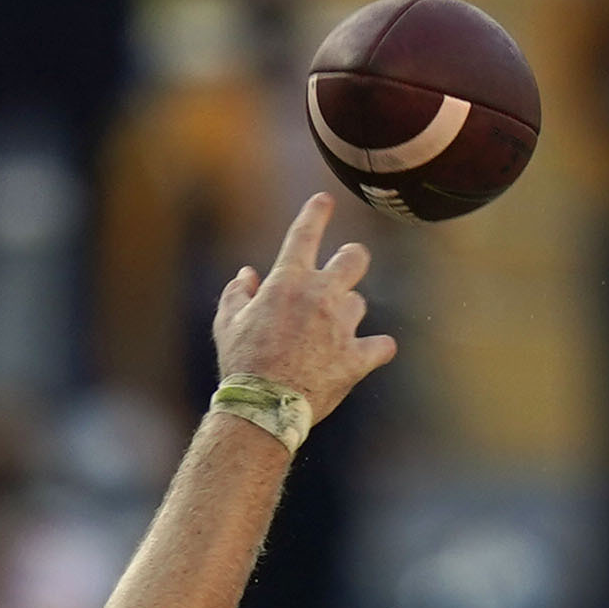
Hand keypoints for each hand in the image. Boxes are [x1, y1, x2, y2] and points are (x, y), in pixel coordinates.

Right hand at [208, 191, 396, 423]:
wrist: (264, 407)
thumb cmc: (241, 364)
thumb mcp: (227, 324)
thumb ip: (237, 293)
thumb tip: (247, 275)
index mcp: (288, 281)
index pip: (305, 233)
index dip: (316, 212)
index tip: (324, 200)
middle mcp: (321, 295)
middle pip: (354, 258)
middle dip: (352, 259)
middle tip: (346, 268)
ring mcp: (342, 326)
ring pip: (360, 303)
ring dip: (348, 313)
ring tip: (331, 332)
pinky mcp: (357, 358)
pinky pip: (382, 346)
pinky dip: (376, 349)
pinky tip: (369, 354)